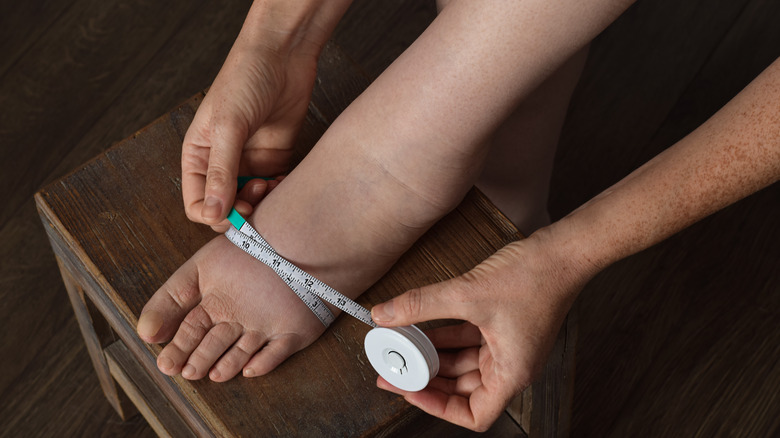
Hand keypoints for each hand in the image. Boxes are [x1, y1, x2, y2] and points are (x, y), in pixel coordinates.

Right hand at [182, 30, 319, 230]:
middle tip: (256, 200)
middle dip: (240, 213)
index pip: (197, 204)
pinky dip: (279, 193)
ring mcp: (250, 163)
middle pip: (226, 208)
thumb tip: (213, 213)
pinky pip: (275, 189)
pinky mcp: (275, 159)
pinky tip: (283, 183)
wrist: (282, 56)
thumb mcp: (228, 127)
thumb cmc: (245, 81)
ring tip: (270, 185)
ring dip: (262, 204)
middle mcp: (222, 163)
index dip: (214, 216)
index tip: (234, 215)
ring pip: (252, 202)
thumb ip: (221, 172)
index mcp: (198, 156)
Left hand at [370, 231, 592, 430]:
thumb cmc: (534, 278)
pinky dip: (445, 337)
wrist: (563, 251)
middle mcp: (511, 366)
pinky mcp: (503, 326)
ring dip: (434, 357)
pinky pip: (468, 340)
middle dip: (428, 381)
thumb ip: (421, 305)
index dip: (438, 407)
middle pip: (464, 390)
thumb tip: (383, 314)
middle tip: (394, 372)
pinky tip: (420, 328)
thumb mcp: (467, 293)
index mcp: (511, 373)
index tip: (411, 390)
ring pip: (463, 363)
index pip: (474, 415)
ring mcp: (507, 346)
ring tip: (402, 348)